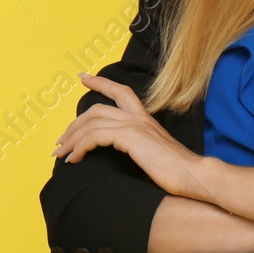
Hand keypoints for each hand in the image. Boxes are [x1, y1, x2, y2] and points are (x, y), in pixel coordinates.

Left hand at [53, 73, 213, 201]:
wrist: (193, 175)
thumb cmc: (178, 171)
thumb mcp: (155, 154)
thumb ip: (140, 148)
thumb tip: (124, 155)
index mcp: (145, 119)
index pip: (121, 92)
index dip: (100, 82)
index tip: (83, 77)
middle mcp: (139, 118)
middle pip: (97, 109)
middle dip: (74, 124)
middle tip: (60, 140)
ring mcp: (135, 125)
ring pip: (92, 122)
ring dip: (71, 138)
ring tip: (61, 154)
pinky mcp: (131, 137)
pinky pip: (95, 136)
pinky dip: (80, 147)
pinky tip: (74, 159)